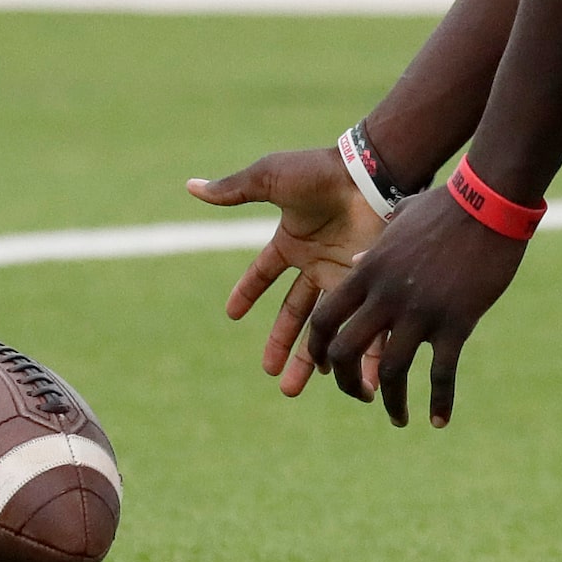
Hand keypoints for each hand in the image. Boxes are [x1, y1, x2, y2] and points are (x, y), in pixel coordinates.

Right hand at [188, 148, 387, 396]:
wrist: (370, 173)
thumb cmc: (320, 171)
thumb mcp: (269, 179)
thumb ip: (233, 190)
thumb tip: (191, 186)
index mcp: (292, 241)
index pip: (264, 273)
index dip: (248, 291)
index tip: (232, 314)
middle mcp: (318, 262)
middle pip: (295, 313)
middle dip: (283, 343)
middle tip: (273, 375)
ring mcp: (344, 275)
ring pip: (325, 326)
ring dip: (312, 359)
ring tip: (296, 390)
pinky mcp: (368, 284)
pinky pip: (363, 325)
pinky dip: (361, 354)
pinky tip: (356, 380)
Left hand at [305, 187, 526, 427]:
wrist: (490, 201)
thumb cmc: (448, 205)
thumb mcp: (400, 220)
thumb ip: (373, 247)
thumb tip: (355, 262)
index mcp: (368, 269)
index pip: (324, 318)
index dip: (319, 349)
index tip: (329, 368)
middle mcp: (386, 294)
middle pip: (345, 351)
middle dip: (347, 383)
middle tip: (362, 397)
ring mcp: (420, 309)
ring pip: (391, 370)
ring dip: (391, 401)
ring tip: (398, 418)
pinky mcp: (456, 320)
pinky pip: (442, 373)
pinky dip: (440, 401)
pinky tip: (439, 420)